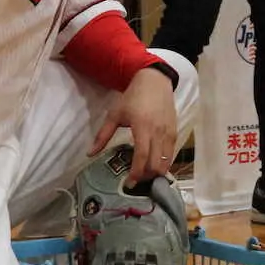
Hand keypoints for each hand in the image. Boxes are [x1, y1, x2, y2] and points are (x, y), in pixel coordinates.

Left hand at [88, 67, 177, 182]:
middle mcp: (158, 132)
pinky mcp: (175, 131)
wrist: (155, 81)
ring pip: (166, 161)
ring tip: (144, 173)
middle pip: (156, 164)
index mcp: (143, 127)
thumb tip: (89, 154)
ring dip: (156, 171)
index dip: (136, 173)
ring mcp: (169, 132)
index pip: (142, 156)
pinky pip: (171, 153)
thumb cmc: (133, 97)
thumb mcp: (115, 114)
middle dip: (146, 176)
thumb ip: (103, 135)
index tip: (129, 183)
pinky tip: (154, 164)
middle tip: (136, 180)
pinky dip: (163, 163)